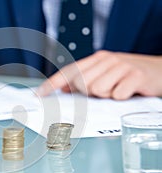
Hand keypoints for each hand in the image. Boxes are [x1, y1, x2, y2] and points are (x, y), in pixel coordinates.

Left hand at [37, 50, 161, 99]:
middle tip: (105, 90)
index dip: (52, 83)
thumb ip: (86, 80)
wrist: (160, 71)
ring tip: (118, 89)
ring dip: (107, 95)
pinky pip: (117, 94)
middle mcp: (106, 59)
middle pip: (81, 82)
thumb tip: (64, 89)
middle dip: (89, 92)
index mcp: (96, 59)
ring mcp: (121, 66)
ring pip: (97, 89)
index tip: (39, 94)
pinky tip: (128, 91)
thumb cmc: (128, 76)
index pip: (69, 71)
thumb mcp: (106, 75)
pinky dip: (122, 97)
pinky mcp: (135, 75)